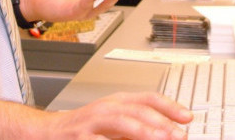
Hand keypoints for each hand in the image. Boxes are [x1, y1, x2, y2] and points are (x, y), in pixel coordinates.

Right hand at [47, 92, 191, 139]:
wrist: (47, 133)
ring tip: (162, 139)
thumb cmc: (84, 129)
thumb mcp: (113, 123)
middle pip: (138, 109)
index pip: (148, 98)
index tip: (187, 117)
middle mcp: (106, 108)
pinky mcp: (79, 138)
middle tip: (179, 135)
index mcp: (117, 102)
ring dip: (144, 131)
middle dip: (161, 122)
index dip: (169, 106)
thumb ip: (138, 126)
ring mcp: (91, 122)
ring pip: (121, 122)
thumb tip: (168, 132)